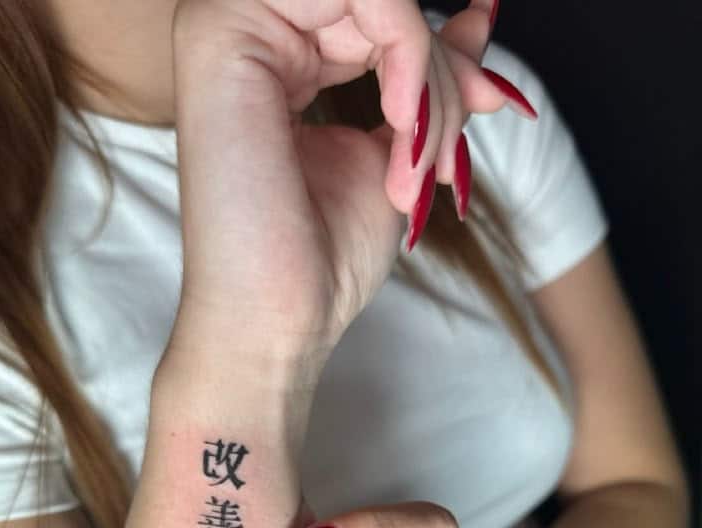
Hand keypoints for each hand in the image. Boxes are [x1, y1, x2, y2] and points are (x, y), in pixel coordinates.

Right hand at [166, 0, 517, 373]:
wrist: (278, 319)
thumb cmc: (324, 256)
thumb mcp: (401, 146)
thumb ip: (430, 73)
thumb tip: (481, 12)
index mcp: (279, 55)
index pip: (381, 14)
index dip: (443, 57)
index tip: (484, 107)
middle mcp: (249, 31)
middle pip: (381, 3)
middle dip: (441, 73)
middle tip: (446, 155)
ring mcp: (229, 23)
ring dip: (427, 75)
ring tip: (418, 159)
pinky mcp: (221, 30)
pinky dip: (407, 51)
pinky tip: (400, 122)